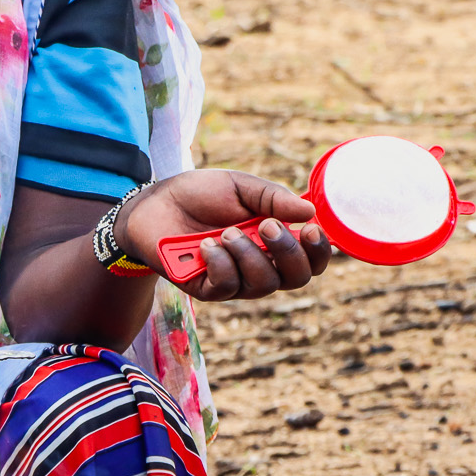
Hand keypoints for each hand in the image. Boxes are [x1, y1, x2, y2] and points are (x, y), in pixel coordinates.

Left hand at [116, 169, 331, 301]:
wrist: (156, 204)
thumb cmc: (201, 195)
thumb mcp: (240, 186)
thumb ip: (273, 198)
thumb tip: (310, 212)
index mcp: (275, 242)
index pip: (311, 260)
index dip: (319, 251)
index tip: (309, 229)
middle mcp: (261, 265)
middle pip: (296, 278)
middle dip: (287, 252)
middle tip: (266, 226)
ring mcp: (236, 280)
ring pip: (263, 284)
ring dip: (248, 255)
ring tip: (225, 233)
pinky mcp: (209, 289)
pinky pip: (228, 287)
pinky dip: (220, 263)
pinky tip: (205, 245)